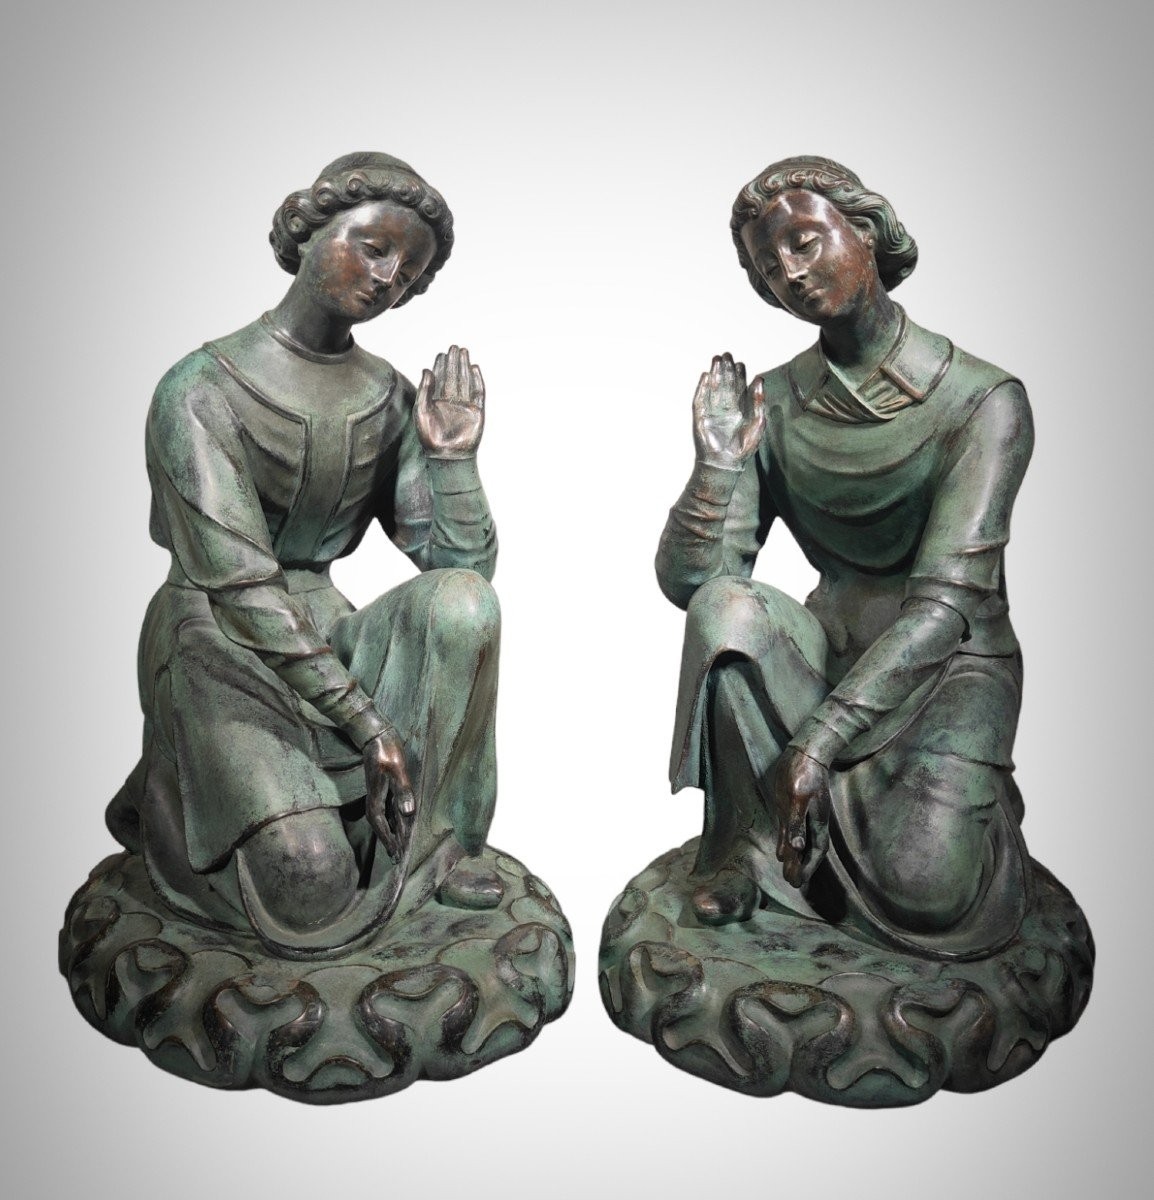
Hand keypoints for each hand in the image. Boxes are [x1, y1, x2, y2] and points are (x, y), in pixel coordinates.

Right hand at [363, 726, 415, 858]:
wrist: (375, 736)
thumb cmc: (387, 752)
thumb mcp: (397, 770)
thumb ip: (402, 791)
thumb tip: (407, 813)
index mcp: (377, 800)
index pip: (383, 827)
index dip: (390, 841)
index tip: (396, 855)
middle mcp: (374, 801)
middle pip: (382, 826)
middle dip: (389, 842)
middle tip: (396, 858)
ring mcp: (377, 795)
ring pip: (383, 819)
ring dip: (390, 832)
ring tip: (396, 846)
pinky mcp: (381, 788)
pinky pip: (386, 810)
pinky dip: (392, 819)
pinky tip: (397, 822)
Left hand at [415, 345, 483, 458]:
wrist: (447, 456)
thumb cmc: (430, 437)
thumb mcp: (422, 410)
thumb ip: (424, 390)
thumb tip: (426, 369)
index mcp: (437, 402)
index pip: (439, 380)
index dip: (440, 366)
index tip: (441, 353)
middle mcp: (451, 403)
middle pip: (453, 378)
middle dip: (453, 362)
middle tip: (454, 347)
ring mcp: (465, 407)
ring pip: (465, 382)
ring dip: (464, 367)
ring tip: (464, 352)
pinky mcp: (477, 412)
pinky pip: (478, 393)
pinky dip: (477, 380)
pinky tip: (474, 368)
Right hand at [692, 353, 764, 469]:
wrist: (726, 464)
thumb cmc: (743, 448)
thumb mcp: (757, 423)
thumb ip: (758, 402)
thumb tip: (759, 379)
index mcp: (739, 410)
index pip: (738, 387)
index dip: (738, 375)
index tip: (739, 363)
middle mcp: (725, 409)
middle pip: (724, 385)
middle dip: (725, 370)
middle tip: (726, 355)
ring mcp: (712, 412)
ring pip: (712, 389)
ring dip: (714, 374)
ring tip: (716, 360)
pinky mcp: (700, 418)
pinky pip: (700, 400)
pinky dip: (702, 388)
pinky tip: (705, 376)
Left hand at [774, 746, 831, 887]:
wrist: (805, 753)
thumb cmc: (804, 774)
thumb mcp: (798, 799)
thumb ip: (796, 824)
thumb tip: (796, 849)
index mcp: (816, 822)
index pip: (814, 852)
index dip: (807, 868)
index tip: (798, 882)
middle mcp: (811, 822)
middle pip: (807, 849)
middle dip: (801, 867)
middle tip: (792, 884)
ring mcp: (803, 814)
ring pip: (799, 841)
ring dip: (795, 857)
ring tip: (788, 872)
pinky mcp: (793, 807)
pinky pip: (792, 830)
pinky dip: (789, 842)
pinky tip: (784, 849)